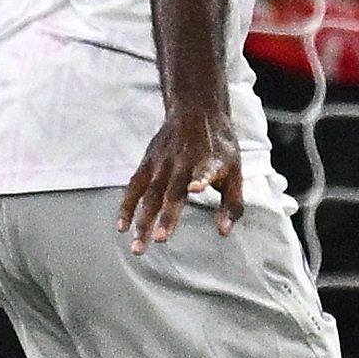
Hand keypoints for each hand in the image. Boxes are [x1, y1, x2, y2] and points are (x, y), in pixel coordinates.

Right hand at [117, 104, 240, 250]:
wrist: (196, 111)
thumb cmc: (220, 149)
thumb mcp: (235, 171)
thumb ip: (232, 204)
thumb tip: (223, 233)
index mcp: (210, 162)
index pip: (206, 171)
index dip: (202, 179)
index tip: (196, 187)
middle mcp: (184, 163)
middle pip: (172, 193)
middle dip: (166, 217)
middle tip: (160, 240)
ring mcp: (162, 163)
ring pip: (150, 195)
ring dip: (143, 220)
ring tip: (138, 246)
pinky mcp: (148, 163)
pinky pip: (134, 188)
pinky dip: (127, 207)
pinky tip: (122, 228)